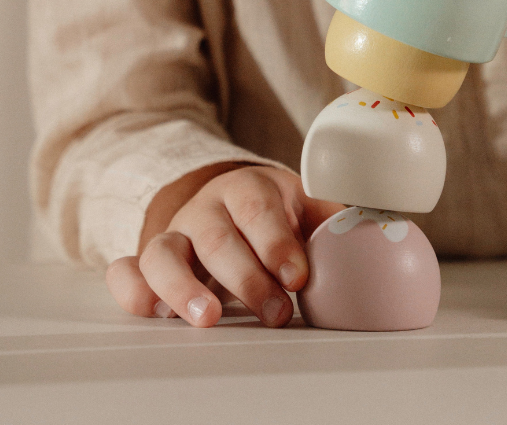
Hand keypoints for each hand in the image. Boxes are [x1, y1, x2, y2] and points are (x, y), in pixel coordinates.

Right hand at [105, 163, 342, 327]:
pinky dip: (131, 290)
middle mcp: (205, 208)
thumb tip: (378, 229)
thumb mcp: (304, 208)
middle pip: (216, 236)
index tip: (297, 276)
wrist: (227, 203)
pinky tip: (150, 312)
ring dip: (184, 286)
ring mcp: (173, 235)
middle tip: (276, 312)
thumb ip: (333, 221)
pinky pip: (127, 271)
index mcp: (247, 188)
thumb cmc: (274, 215)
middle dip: (246, 277)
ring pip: (164, 252)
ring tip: (211, 319)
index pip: (257, 208)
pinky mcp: (148, 264)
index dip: (275, 240)